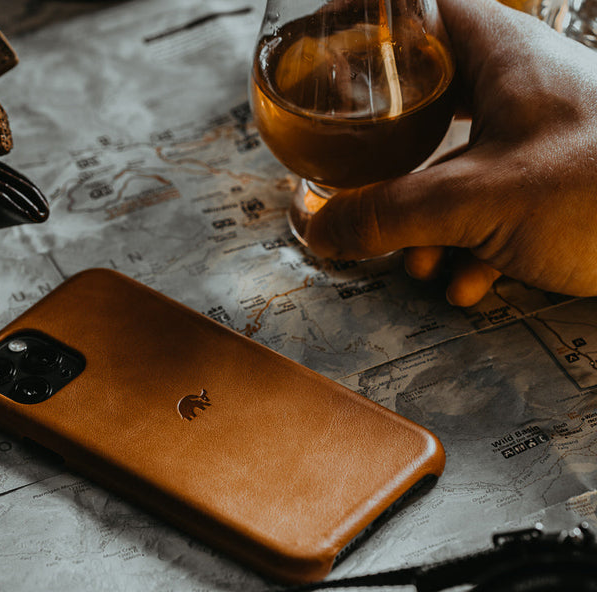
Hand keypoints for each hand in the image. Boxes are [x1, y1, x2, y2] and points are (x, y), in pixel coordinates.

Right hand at [303, 0, 596, 305]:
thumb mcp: (479, 200)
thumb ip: (389, 215)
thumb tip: (319, 228)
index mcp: (500, 60)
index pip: (421, 12)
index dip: (370, 27)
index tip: (330, 57)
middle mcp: (516, 95)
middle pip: (424, 110)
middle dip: (385, 169)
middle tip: (359, 193)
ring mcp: (536, 147)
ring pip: (453, 175)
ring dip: (426, 230)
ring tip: (422, 265)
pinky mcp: (554, 196)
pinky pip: (490, 216)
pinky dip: (471, 253)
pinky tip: (472, 282)